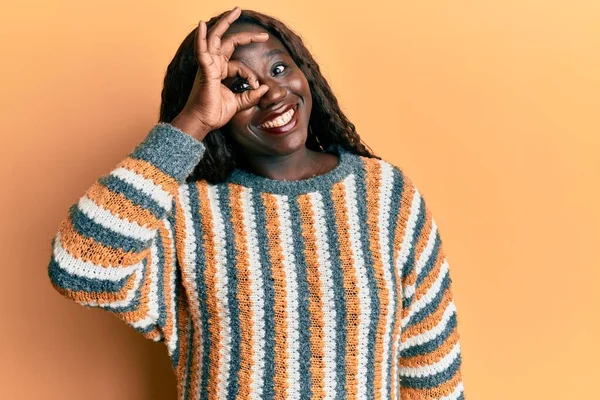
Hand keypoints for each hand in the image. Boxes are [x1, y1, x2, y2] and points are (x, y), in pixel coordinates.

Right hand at [173, 6, 269, 139]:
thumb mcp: (238, 103)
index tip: (256, 87)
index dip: (251, 75)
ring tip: (235, 11)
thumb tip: (264, 88)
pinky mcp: (204, 71)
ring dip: (225, 23)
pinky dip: (201, 38)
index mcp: (220, 71)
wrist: (202, 123)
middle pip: (226, 41)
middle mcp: (213, 65)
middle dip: (239, 30)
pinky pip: (202, 51)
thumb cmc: (214, 113)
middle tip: (249, 18)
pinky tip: (202, 25)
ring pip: (216, 38)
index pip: (240, 64)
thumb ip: (250, 95)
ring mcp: (207, 66)